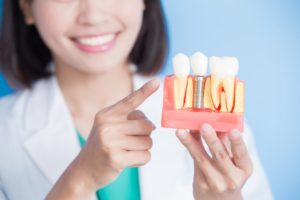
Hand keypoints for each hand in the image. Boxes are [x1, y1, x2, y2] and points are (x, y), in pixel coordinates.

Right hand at [46, 79, 158, 199]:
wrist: (84, 170)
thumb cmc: (102, 146)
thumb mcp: (109, 127)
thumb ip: (128, 120)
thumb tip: (152, 125)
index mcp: (106, 115)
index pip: (130, 101)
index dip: (145, 91)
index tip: (157, 81)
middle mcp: (107, 126)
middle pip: (146, 126)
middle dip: (145, 135)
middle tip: (132, 141)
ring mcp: (110, 142)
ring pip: (148, 142)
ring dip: (143, 148)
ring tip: (127, 151)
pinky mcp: (116, 159)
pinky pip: (145, 156)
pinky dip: (141, 160)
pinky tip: (128, 161)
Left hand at [176, 124, 252, 199]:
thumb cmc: (228, 176)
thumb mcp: (234, 163)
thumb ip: (226, 144)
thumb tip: (215, 121)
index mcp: (244, 169)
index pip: (242, 154)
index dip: (237, 142)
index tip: (233, 131)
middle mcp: (232, 178)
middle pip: (220, 155)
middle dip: (211, 139)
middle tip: (204, 126)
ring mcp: (215, 182)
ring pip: (201, 158)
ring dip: (191, 142)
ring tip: (182, 131)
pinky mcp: (201, 183)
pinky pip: (194, 160)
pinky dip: (188, 146)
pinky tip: (182, 135)